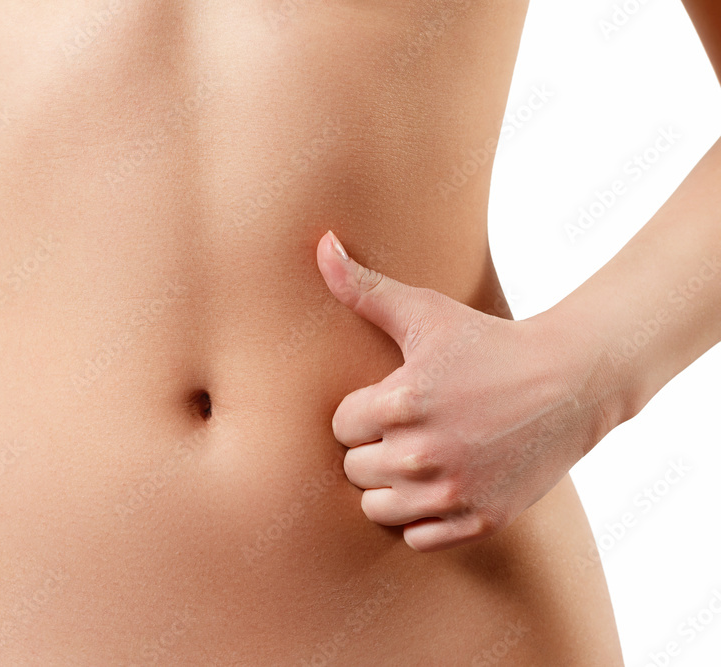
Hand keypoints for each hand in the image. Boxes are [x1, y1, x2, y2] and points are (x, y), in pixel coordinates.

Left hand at [316, 231, 620, 551]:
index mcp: (402, 403)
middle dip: (372, 448)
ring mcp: (453, 491)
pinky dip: (422, 519)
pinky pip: (418, 538)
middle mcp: (423, 453)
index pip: (341, 427)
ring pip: (377, 508)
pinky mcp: (480, 519)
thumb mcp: (425, 310)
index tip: (389, 401)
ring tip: (415, 458)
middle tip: (406, 429)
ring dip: (389, 487)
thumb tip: (321, 243)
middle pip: (355, 469)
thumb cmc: (488, 341)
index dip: (361, 412)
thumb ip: (364, 287)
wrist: (570, 381)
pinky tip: (438, 486)